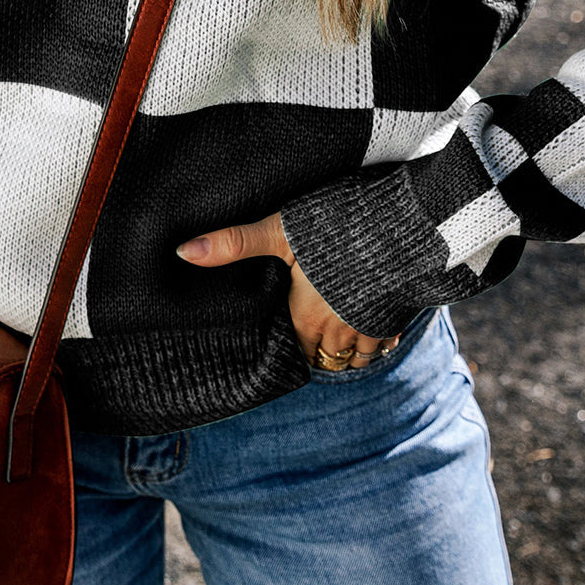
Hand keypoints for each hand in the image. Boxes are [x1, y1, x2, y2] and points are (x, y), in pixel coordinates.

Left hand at [177, 212, 399, 367]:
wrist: (401, 227)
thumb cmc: (335, 229)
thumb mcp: (278, 232)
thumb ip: (234, 243)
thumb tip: (182, 252)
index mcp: (305, 318)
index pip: (294, 349)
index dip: (291, 344)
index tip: (288, 336)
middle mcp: (337, 331)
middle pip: (325, 358)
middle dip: (320, 351)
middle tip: (313, 338)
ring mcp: (371, 328)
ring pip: (358, 357)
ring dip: (350, 350)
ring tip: (342, 335)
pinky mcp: (398, 317)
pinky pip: (387, 344)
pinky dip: (380, 340)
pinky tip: (375, 322)